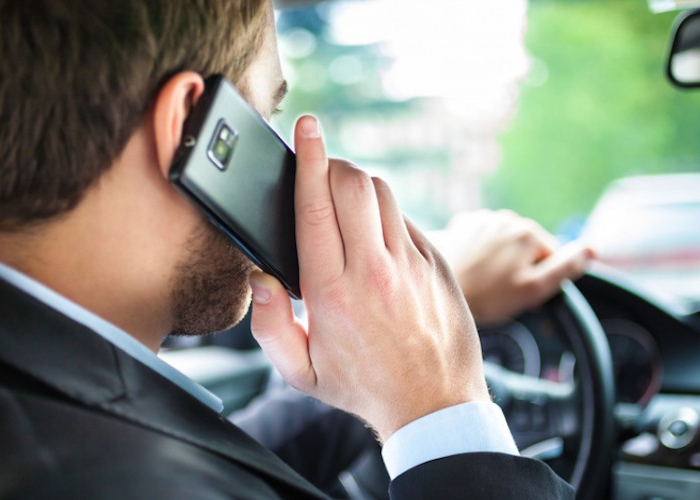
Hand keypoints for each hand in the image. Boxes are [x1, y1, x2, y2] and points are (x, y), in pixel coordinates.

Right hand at [249, 116, 489, 441]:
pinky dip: (385, 215)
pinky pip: (406, 219)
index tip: (306, 127)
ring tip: (345, 204)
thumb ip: (270, 325)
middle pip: (352, 184)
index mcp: (331, 292)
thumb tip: (262, 278)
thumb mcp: (301, 372)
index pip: (314, 205)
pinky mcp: (437, 263)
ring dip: (358, 186)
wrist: (434, 405)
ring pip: (382, 194)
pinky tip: (376, 238)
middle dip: (331, 165)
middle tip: (319, 171)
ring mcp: (411, 264)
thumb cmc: (363, 388)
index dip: (307, 158)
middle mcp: (373, 270)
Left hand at [432, 209, 592, 326]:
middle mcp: (507, 218)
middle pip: (527, 249)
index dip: (541, 280)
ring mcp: (482, 218)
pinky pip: (482, 240)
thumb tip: (592, 249)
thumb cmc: (486, 297)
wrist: (434, 292)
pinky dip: (480, 253)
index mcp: (529, 232)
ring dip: (500, 260)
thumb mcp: (533, 289)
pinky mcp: (461, 224)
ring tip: (483, 283)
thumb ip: (565, 267)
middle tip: (501, 293)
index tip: (520, 295)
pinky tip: (470, 270)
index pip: (552, 257)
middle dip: (521, 269)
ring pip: (504, 244)